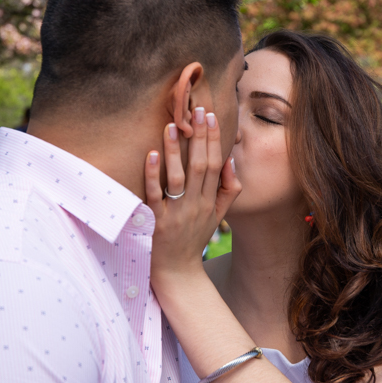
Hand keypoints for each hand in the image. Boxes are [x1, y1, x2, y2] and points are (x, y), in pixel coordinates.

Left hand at [145, 107, 240, 283]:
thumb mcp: (218, 216)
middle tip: (196, 109)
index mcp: (210, 201)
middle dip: (199, 136)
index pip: (216, 164)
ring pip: (178, 177)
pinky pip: (155, 195)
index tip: (210, 116)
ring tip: (172, 126)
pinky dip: (153, 174)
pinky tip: (151, 155)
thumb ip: (229, 190)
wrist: (178, 273)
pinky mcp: (157, 222)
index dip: (214, 139)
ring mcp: (177, 213)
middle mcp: (196, 205)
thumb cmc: (194, 239)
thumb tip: (230, 160)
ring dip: (175, 151)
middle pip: (201, 166)